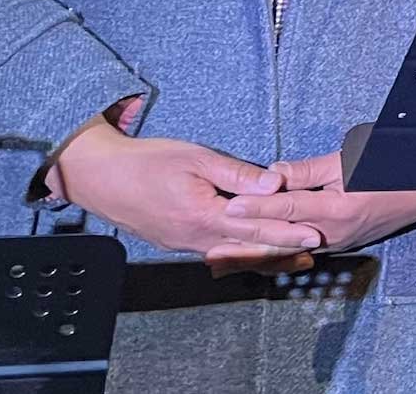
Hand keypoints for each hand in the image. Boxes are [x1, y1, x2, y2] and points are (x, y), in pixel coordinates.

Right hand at [55, 118, 322, 259]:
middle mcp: (195, 239)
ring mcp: (184, 244)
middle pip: (247, 249)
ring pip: (232, 254)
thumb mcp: (197, 158)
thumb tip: (273, 183)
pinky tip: (250, 252)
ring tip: (292, 258)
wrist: (102, 178)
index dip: (287, 232)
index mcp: (203, 217)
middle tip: (313, 252)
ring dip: (262, 255)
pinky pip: (214, 252)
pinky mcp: (177, 242)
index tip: (314, 234)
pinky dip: (238, 253)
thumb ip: (237, 174)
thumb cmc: (148, 162)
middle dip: (282, 250)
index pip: (255, 229)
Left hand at [205, 151, 415, 265]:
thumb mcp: (347, 160)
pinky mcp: (343, 243)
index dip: (254, 208)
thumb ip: (308, 171)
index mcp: (335, 210)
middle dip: (248, 242)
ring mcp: (339, 243)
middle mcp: (334, 234)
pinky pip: (305, 246)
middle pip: (283, 236)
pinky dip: (283, 247)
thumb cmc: (389, 166)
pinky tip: (266, 248)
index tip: (227, 209)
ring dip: (262, 248)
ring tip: (230, 253)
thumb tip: (273, 174)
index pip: (285, 209)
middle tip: (215, 249)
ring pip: (292, 245)